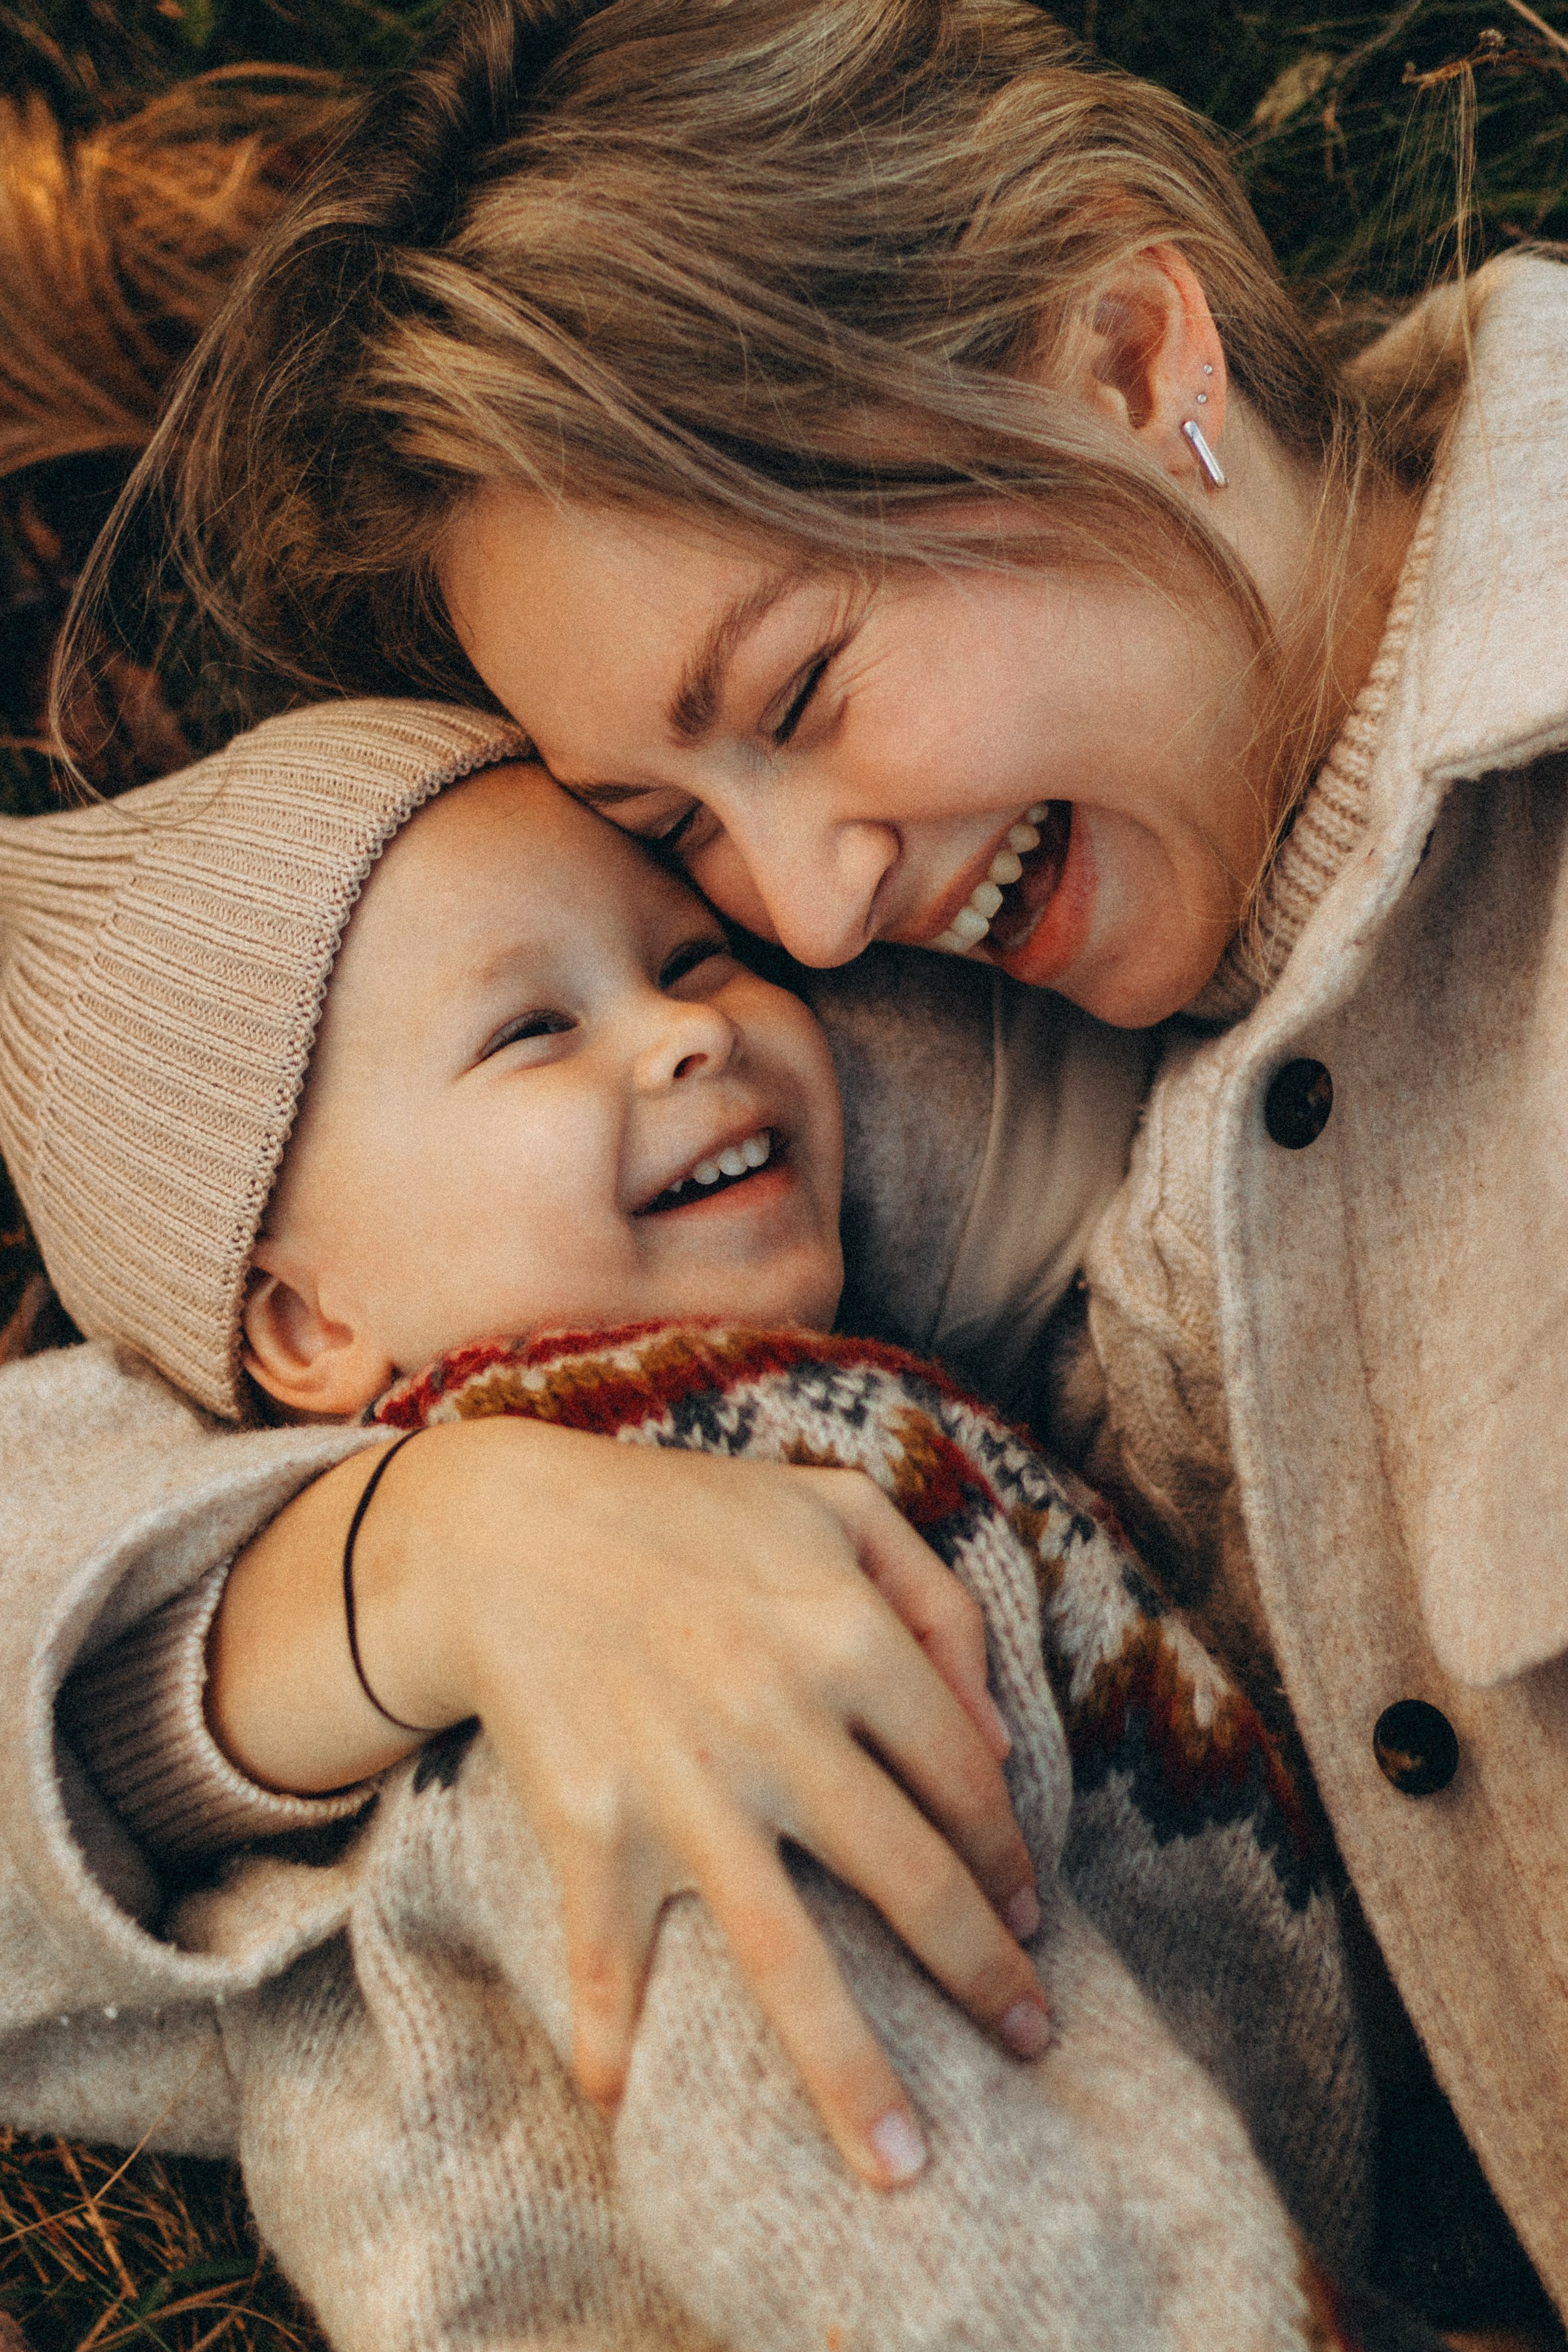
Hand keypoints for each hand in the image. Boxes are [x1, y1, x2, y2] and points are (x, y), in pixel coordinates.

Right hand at [211, 1420, 1047, 2188]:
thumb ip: (939, 1603)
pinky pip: (612, 1959)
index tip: (1029, 1917)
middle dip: (986, 1978)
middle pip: (912, 1884)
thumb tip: (1002, 1740)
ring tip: (903, 2166)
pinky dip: (612, 2037)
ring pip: (787, 1959)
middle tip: (1033, 2042)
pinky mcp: (593, 1827)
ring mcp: (684, 1786)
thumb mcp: (835, 1513)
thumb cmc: (686, 1516)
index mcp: (849, 1635)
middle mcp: (781, 1720)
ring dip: (851, 2075)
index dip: (1010, 1860)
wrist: (505, 1529)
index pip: (967, 1782)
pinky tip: (621, 2099)